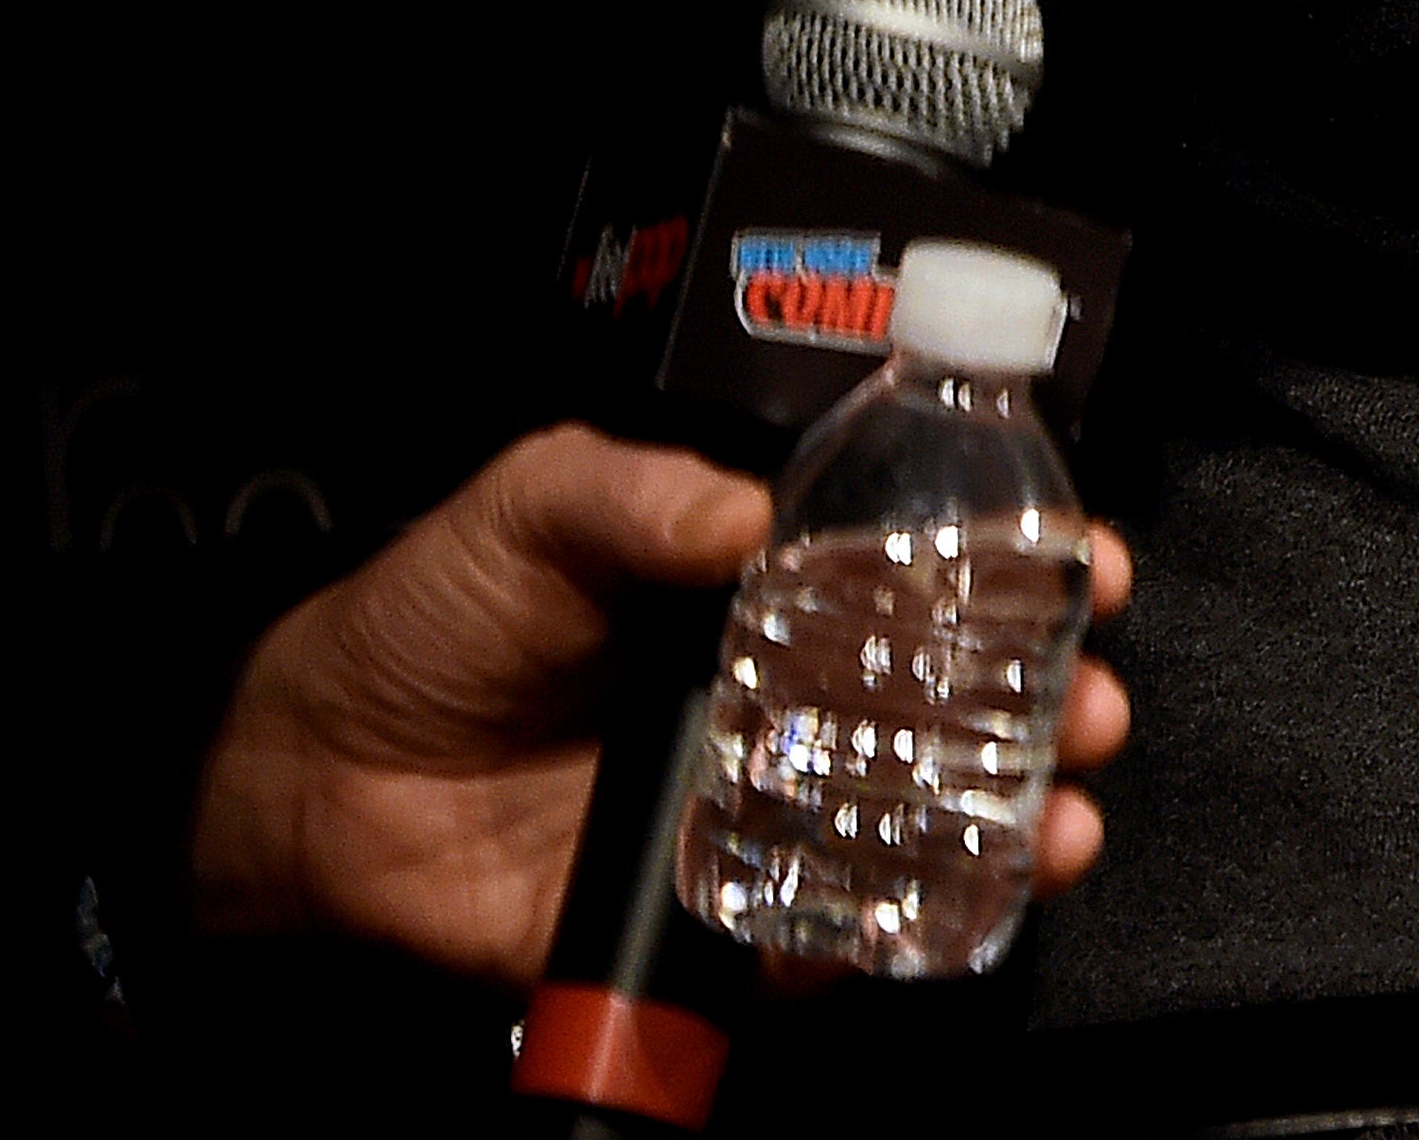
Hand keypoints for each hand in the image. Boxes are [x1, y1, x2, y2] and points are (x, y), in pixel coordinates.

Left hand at [187, 428, 1139, 983]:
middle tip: (1094, 699)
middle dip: (1056, 697)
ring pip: (928, 811)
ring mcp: (765, 801)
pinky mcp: (722, 908)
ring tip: (1063, 812)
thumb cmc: (434, 620)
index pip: (926, 560)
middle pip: (961, 691)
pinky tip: (965, 897)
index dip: (1020, 557)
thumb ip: (634, 492)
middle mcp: (789, 686)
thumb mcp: (533, 505)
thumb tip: (746, 512)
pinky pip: (834, 926)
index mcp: (765, 579)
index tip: (1086, 560)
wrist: (324, 782)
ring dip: (1021, 815)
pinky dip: (908, 922)